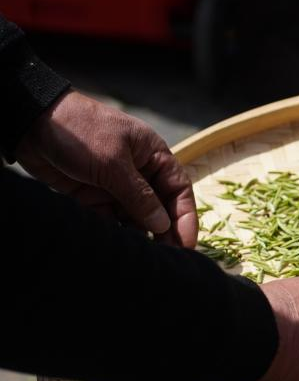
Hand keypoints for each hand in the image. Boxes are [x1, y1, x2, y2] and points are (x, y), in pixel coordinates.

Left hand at [15, 90, 197, 246]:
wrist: (30, 122)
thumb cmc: (80, 131)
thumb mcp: (114, 164)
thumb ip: (140, 197)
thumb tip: (163, 225)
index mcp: (153, 155)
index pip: (178, 189)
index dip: (185, 217)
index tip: (186, 244)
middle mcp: (139, 171)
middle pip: (160, 207)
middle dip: (164, 231)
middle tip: (167, 258)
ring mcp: (115, 184)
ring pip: (136, 216)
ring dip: (139, 234)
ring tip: (142, 254)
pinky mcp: (93, 196)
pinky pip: (111, 219)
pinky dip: (115, 232)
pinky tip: (118, 246)